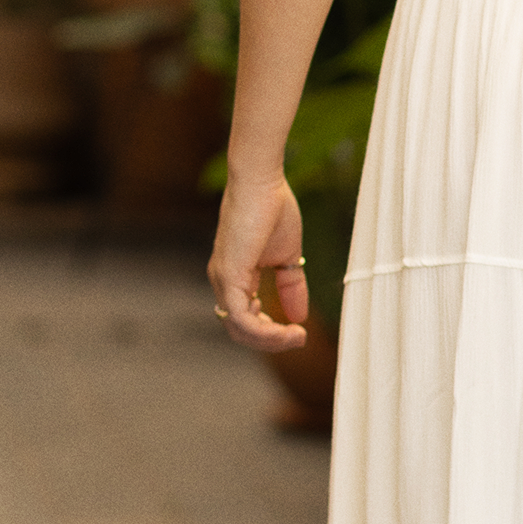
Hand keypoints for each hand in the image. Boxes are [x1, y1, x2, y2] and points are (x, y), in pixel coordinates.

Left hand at [209, 173, 309, 347]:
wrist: (262, 181)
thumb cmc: (273, 208)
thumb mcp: (287, 256)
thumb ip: (291, 286)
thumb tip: (299, 316)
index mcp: (235, 276)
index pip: (244, 318)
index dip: (269, 331)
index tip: (297, 331)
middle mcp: (223, 281)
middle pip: (239, 330)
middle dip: (270, 342)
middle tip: (298, 338)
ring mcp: (223, 280)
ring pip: (239, 330)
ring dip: (271, 340)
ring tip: (297, 336)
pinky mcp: (229, 276)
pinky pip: (242, 319)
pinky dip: (266, 331)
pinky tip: (289, 328)